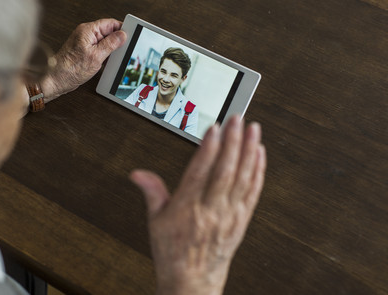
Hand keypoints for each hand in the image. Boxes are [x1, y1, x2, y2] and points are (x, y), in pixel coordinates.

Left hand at [41, 18, 126, 101]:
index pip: (109, 23)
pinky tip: (105, 63)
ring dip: (110, 50)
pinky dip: (104, 56)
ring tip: (110, 59)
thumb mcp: (96, 56)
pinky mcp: (84, 52)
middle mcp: (85, 34)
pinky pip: (99, 50)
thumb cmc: (70, 69)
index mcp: (88, 30)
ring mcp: (84, 43)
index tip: (130, 35)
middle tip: (121, 50)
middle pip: (108, 32)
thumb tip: (122, 35)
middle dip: (116, 41)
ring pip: (104, 42)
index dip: (121, 28)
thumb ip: (111, 44)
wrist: (56, 80)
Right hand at [130, 116, 265, 294]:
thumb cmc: (174, 253)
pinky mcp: (241, 220)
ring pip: (243, 178)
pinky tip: (259, 155)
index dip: (208, 148)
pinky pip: (253, 193)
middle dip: (233, 142)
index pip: (200, 172)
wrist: (192, 282)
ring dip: (249, 151)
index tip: (214, 128)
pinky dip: (258, 172)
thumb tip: (138, 174)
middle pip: (225, 171)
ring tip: (253, 129)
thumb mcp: (155, 222)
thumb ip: (151, 192)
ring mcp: (229, 215)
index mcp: (187, 208)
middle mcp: (211, 211)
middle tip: (237, 119)